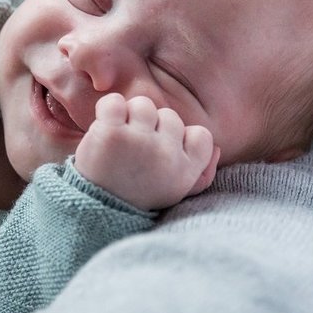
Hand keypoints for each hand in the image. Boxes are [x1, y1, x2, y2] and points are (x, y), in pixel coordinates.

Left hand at [74, 93, 219, 210]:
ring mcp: (139, 142)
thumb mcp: (174, 192)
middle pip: (169, 117)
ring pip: (143, 105)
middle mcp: (166, 155)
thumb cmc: (136, 197)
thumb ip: (201, 173)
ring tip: (120, 139)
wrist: (94, 210)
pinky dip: (108, 109)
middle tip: (135, 151)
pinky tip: (105, 128)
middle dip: (152, 129)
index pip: (201, 135)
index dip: (182, 139)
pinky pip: (114, 102)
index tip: (163, 153)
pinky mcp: (111, 133)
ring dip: (130, 117)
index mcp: (185, 170)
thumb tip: (217, 149)